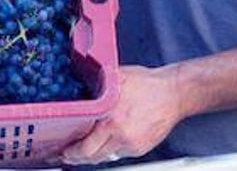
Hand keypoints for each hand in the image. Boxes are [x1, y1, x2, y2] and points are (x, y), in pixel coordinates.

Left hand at [61, 65, 185, 165]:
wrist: (174, 93)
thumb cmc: (147, 84)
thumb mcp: (114, 79)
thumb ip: (96, 85)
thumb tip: (78, 83)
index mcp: (111, 120)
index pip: (85, 148)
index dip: (71, 152)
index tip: (62, 150)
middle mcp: (121, 135)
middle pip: (93, 157)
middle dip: (77, 158)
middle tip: (67, 155)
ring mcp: (132, 144)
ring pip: (106, 157)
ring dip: (93, 155)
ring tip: (82, 150)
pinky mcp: (141, 148)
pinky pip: (119, 154)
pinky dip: (109, 150)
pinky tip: (104, 143)